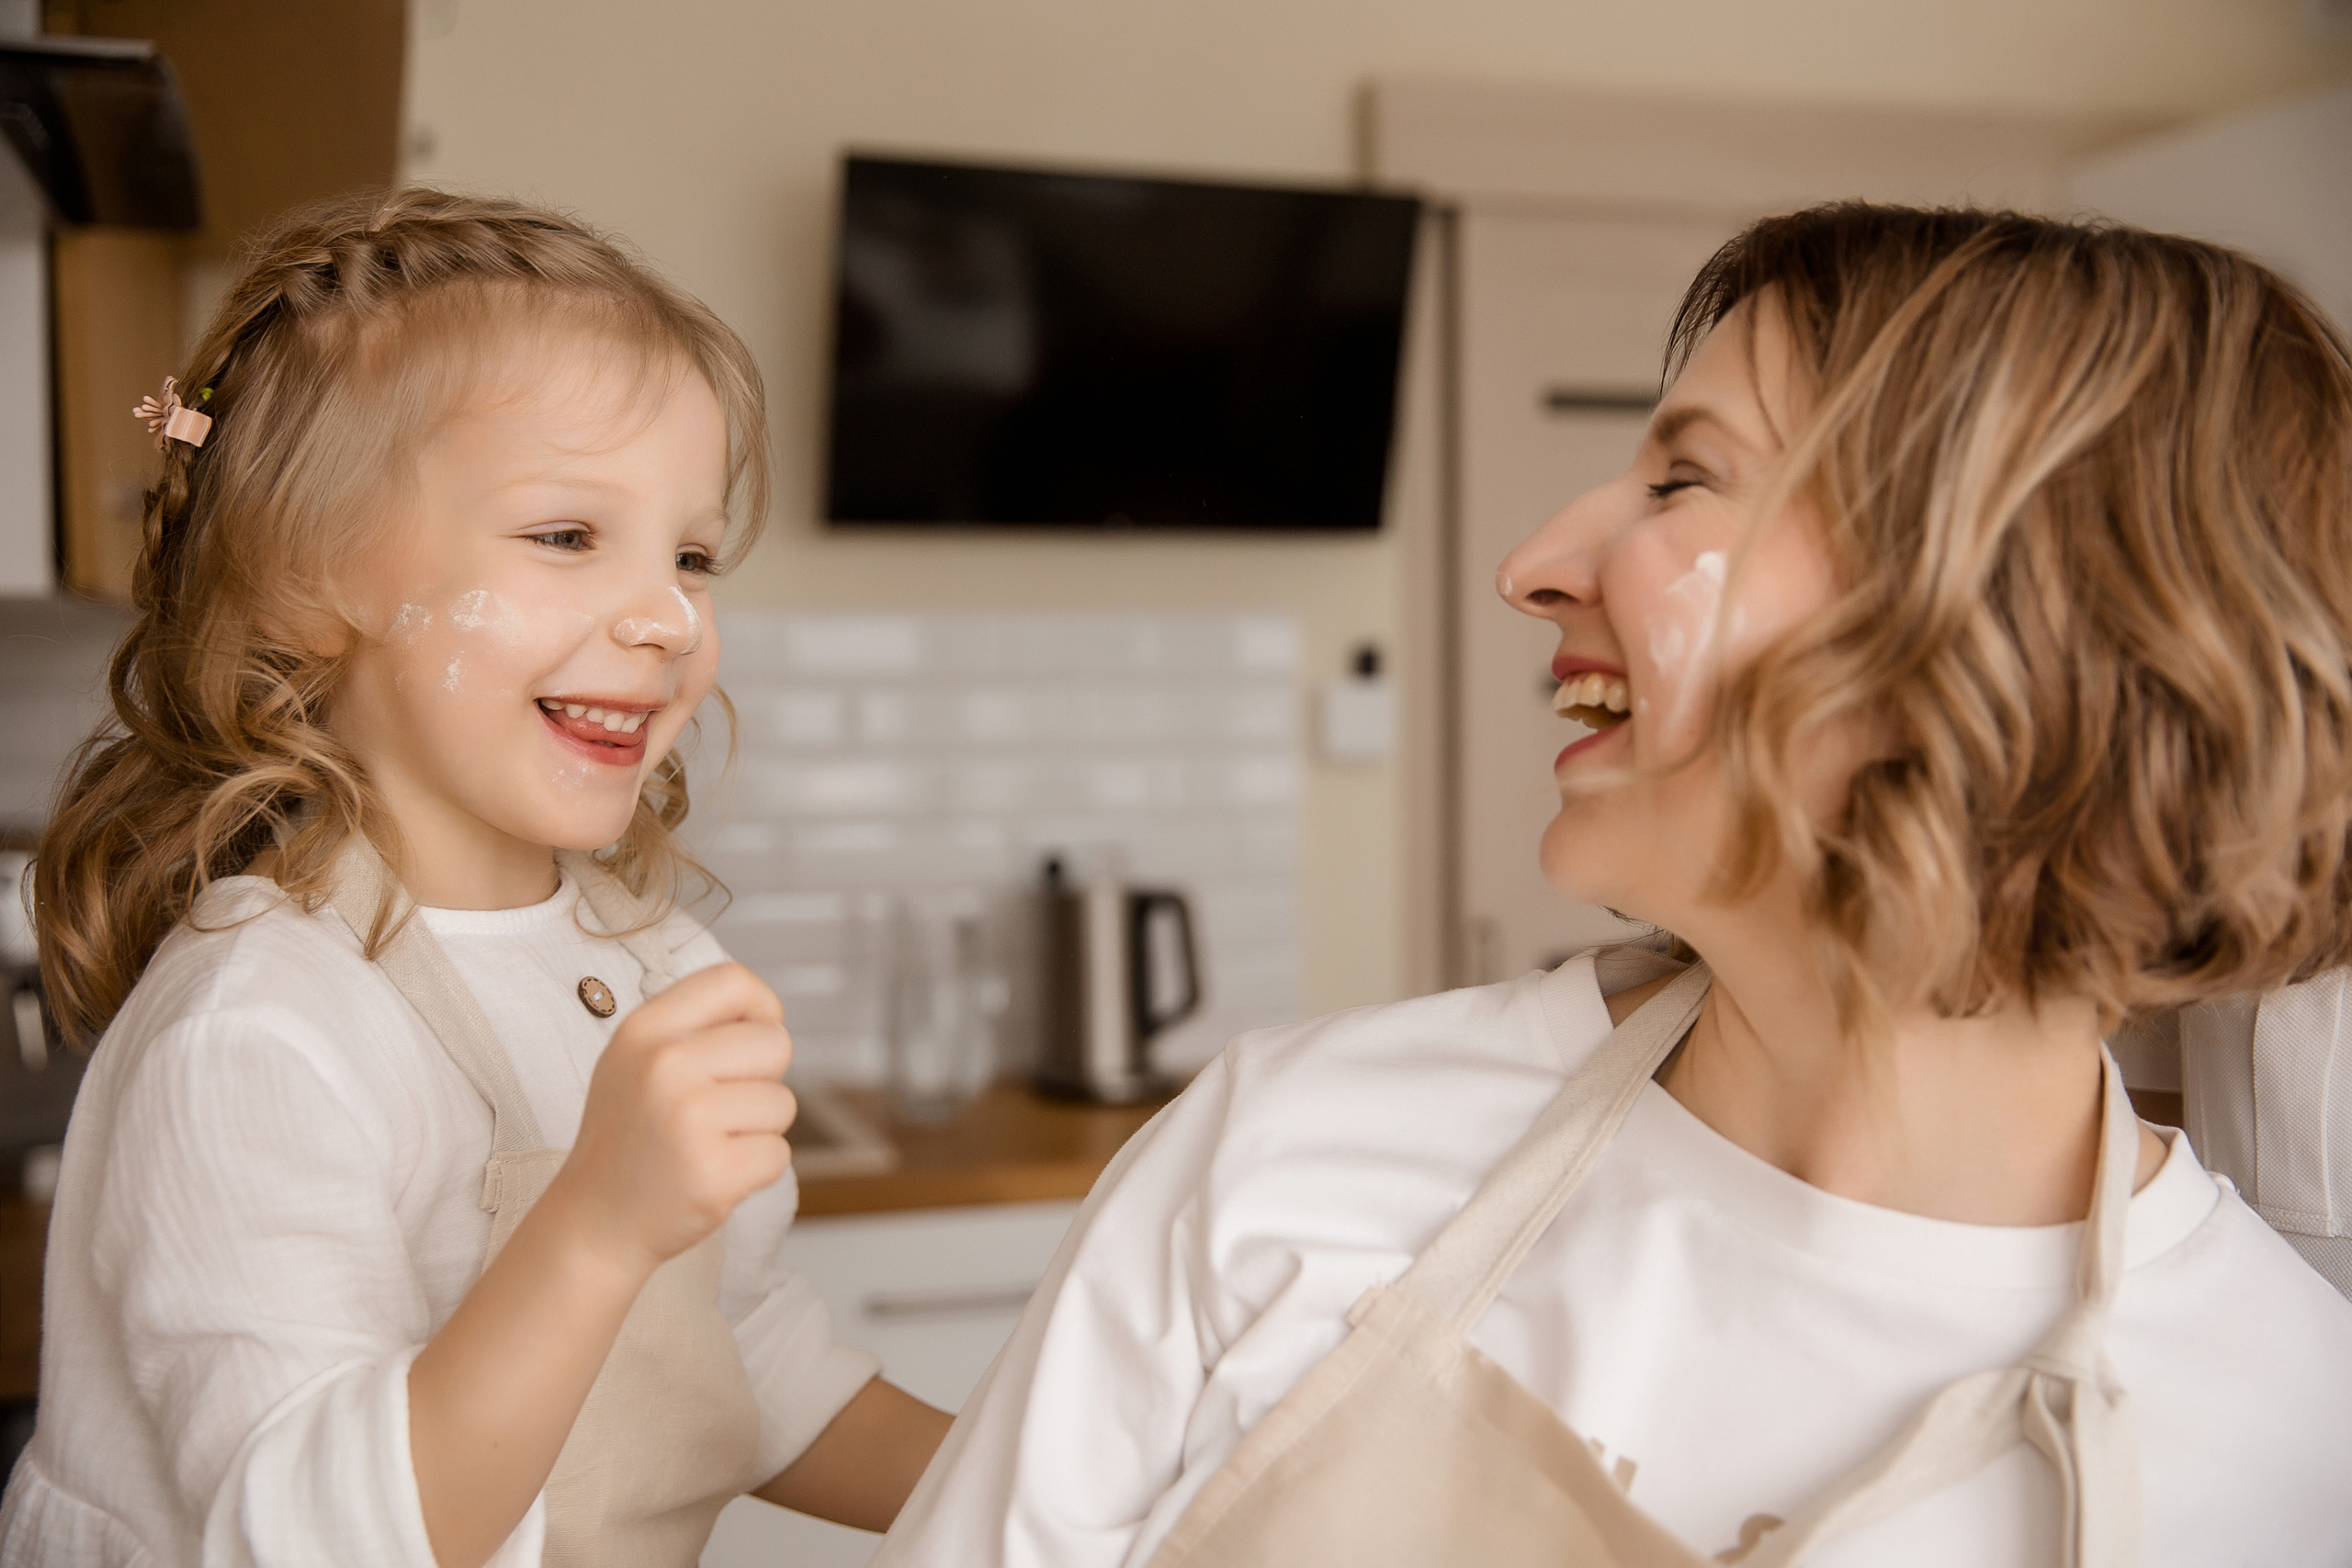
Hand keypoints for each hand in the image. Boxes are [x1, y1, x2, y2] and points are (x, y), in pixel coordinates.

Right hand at [545, 962, 795, 1276]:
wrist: (595, 1223)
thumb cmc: (630, 1137)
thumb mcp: (636, 1061)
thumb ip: (693, 1026)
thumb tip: (769, 1014)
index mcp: (644, 1030)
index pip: (733, 980)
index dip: (762, 1008)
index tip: (753, 1038)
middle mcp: (664, 1066)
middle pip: (775, 1043)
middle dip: (763, 1079)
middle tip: (719, 1111)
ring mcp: (689, 1120)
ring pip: (782, 1103)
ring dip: (758, 1130)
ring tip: (706, 1145)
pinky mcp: (715, 1172)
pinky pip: (779, 1153)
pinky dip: (756, 1170)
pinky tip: (712, 1175)